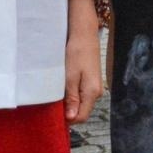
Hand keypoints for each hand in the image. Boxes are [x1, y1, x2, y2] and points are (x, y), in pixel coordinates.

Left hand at [64, 0, 102, 123]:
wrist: (84, 33)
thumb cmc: (76, 52)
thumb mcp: (70, 76)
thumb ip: (72, 98)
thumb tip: (71, 118)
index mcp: (92, 92)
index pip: (81, 117)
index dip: (68, 118)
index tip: (55, 111)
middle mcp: (97, 92)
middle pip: (82, 110)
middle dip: (68, 109)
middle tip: (55, 98)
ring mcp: (95, 86)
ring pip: (81, 102)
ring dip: (70, 100)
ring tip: (59, 88)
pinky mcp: (92, 80)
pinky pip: (82, 94)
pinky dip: (73, 92)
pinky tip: (65, 83)